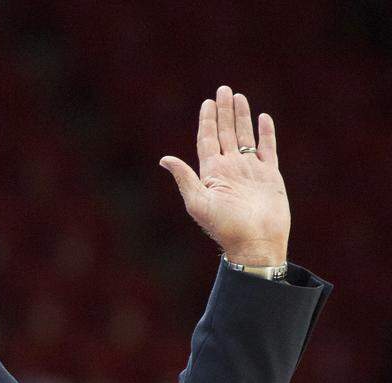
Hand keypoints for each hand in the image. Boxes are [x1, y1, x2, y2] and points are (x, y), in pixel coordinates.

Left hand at [159, 85, 288, 266]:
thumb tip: (164, 158)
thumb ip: (184, 178)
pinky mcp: (269, 176)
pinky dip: (265, 133)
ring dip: (241, 117)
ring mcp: (250, 171)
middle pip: (225, 133)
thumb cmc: (224, 227)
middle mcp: (230, 168)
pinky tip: (263, 118)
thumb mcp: (198, 202)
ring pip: (245, 136)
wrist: (255, 242)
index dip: (207, 121)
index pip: (207, 139)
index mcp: (211, 173)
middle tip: (223, 90)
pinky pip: (267, 149)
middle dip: (223, 111)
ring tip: (239, 97)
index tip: (207, 102)